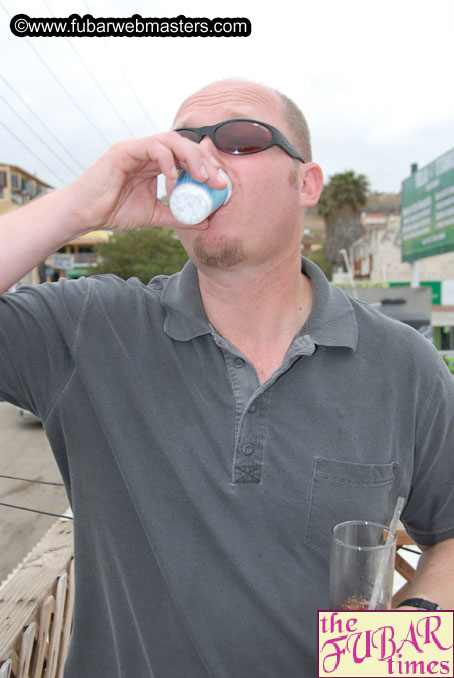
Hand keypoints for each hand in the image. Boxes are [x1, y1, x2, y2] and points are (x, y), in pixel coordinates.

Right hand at [64, 131, 226, 232]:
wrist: (85, 214)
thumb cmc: (114, 211)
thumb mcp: (154, 215)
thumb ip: (178, 216)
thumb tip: (206, 223)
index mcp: (155, 163)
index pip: (187, 157)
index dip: (207, 167)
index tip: (221, 185)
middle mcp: (148, 152)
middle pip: (184, 145)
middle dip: (205, 161)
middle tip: (218, 181)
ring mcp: (136, 148)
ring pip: (171, 140)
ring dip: (191, 157)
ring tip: (202, 177)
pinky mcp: (123, 151)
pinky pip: (151, 146)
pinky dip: (166, 158)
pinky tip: (174, 176)